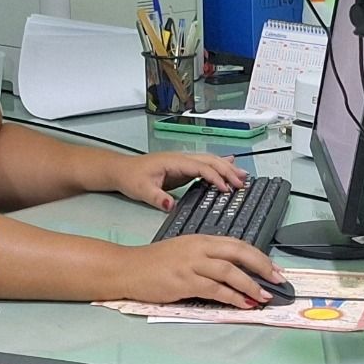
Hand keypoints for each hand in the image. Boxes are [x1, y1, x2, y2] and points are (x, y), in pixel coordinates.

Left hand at [113, 152, 246, 210]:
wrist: (121, 170)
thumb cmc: (130, 177)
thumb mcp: (142, 190)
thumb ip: (157, 198)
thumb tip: (171, 205)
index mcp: (174, 162)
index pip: (201, 167)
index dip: (215, 177)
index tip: (226, 189)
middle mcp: (181, 159)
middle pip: (210, 161)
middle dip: (228, 170)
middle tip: (242, 182)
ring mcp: (183, 162)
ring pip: (210, 161)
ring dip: (227, 167)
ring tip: (242, 176)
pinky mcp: (183, 168)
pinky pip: (205, 165)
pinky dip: (219, 166)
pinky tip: (229, 164)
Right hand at [129, 235, 285, 308]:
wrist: (127, 268)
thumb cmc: (154, 263)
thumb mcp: (185, 252)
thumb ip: (208, 258)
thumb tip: (235, 273)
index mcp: (201, 239)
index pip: (238, 244)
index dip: (259, 257)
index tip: (274, 269)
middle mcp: (198, 248)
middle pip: (238, 253)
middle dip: (262, 267)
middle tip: (277, 280)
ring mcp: (191, 264)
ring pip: (229, 272)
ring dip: (250, 285)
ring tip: (263, 296)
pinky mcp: (183, 281)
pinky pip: (214, 289)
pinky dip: (232, 297)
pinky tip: (242, 304)